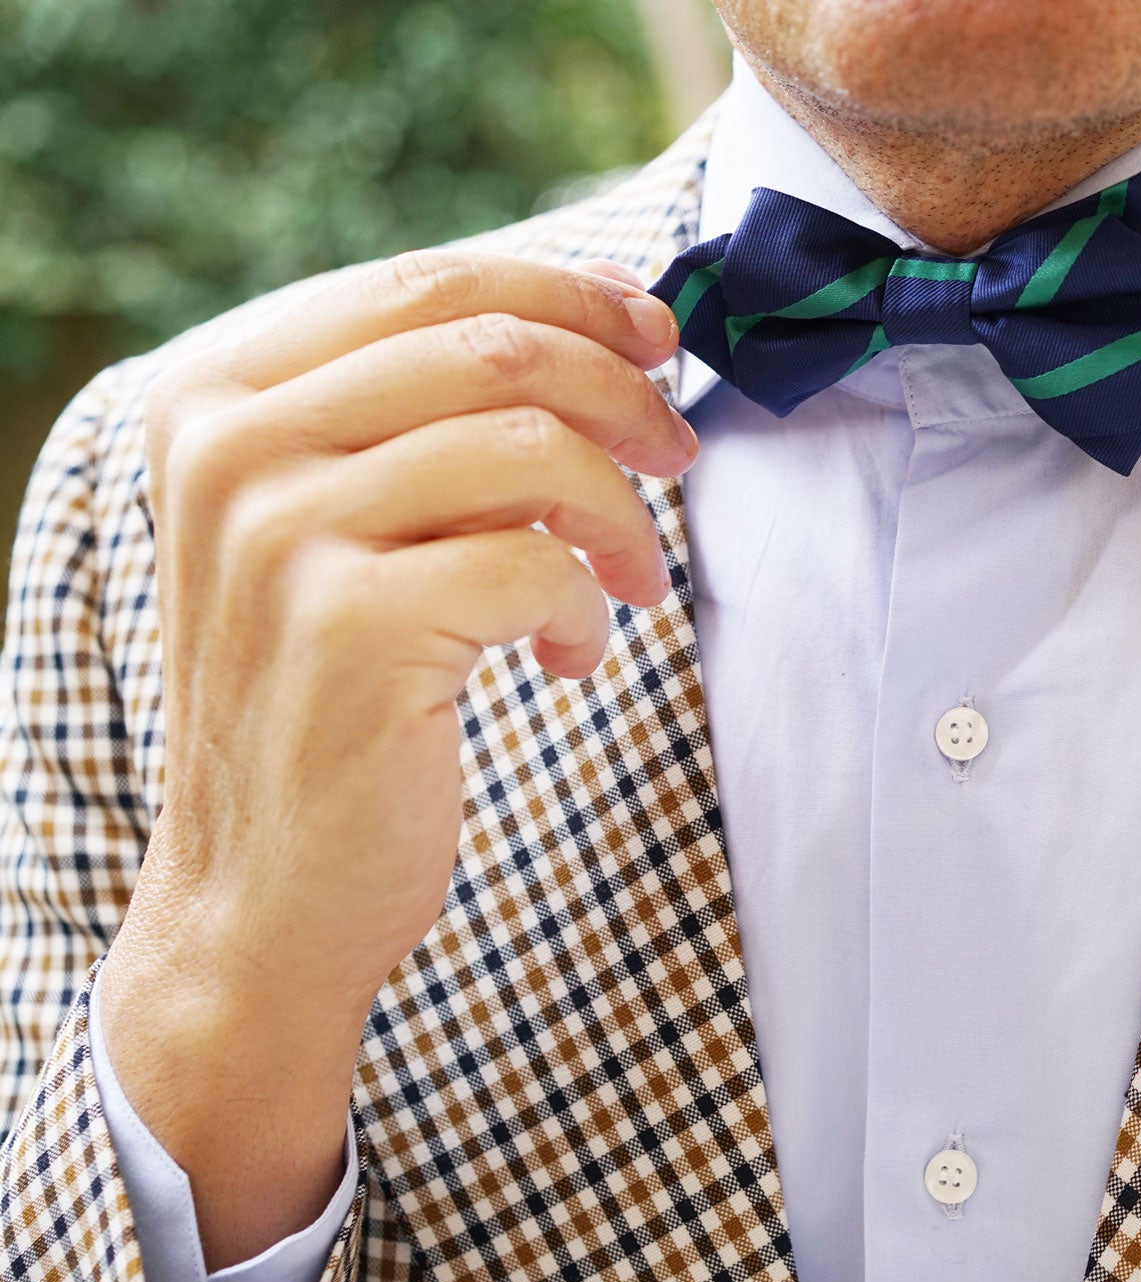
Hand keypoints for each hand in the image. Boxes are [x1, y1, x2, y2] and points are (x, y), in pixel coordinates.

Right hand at [94, 249, 690, 1266]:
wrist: (264, 894)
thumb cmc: (332, 698)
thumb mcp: (343, 528)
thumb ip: (426, 419)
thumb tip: (613, 324)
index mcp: (218, 395)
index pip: (428, 282)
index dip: (570, 295)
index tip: (655, 338)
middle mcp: (232, 446)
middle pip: (496, 348)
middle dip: (625, 397)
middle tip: (677, 455)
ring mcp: (281, 534)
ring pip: (535, 450)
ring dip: (620, 516)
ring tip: (629, 579)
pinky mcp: (352, 628)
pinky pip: (540, 564)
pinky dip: (588, 609)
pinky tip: (568, 657)